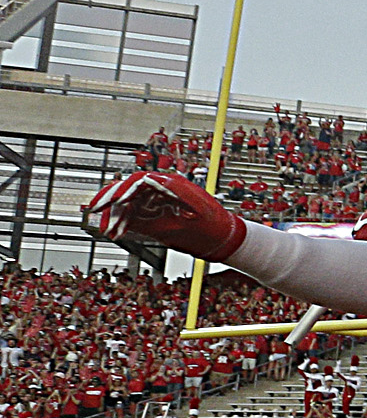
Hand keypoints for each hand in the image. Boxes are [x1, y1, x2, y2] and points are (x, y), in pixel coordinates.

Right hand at [83, 170, 246, 261]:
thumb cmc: (214, 223)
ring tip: (108, 231)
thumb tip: (150, 179)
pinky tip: (114, 233)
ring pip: (125, 205)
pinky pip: (129, 217)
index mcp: (171, 184)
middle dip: (109, 200)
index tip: (116, 201)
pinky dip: (120, 224)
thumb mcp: (197, 208)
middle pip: (126, 189)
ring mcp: (153, 204)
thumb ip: (172, 192)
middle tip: (95, 210)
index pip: (140, 180)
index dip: (125, 189)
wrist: (220, 239)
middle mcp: (159, 191)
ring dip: (114, 217)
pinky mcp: (150, 216)